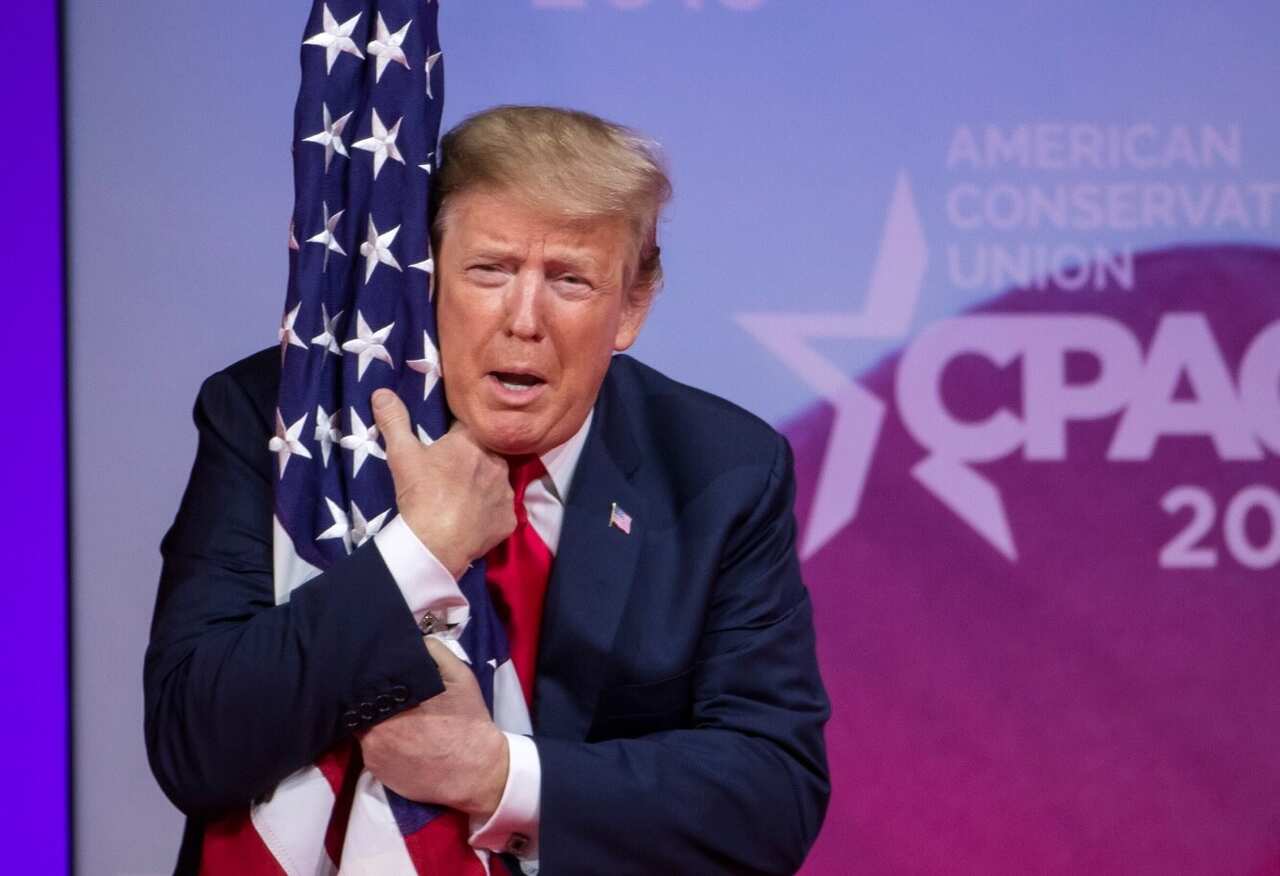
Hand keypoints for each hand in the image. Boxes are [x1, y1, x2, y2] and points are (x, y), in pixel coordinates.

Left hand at [360, 638, 509, 817]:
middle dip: (372, 703)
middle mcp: (374, 729)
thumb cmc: (467, 721)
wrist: (476, 770)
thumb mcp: (460, 676)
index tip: (380, 679)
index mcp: (390, 702)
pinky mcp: (377, 773)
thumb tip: (415, 640)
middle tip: (389, 701)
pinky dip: (381, 745)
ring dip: (374, 725)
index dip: (370, 682)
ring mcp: (373, 754)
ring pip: (364, 731)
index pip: (365, 686)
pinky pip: (371, 752)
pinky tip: (399, 743)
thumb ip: (435, 651)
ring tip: (395, 722)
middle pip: (362, 709)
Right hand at [372, 389, 515, 577]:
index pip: (469, 428)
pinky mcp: (509, 518)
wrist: (434, 544)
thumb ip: (394, 420)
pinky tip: (472, 518)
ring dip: (483, 485)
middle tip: (451, 474)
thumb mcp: (402, 454)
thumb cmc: (420, 494)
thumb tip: (382, 392)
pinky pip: (501, 510)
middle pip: (486, 454)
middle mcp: (497, 461)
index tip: (445, 446)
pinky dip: (489, 513)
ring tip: (461, 498)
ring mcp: (506, 492)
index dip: (456, 435)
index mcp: (473, 441)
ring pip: (496, 481)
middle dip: (472, 460)